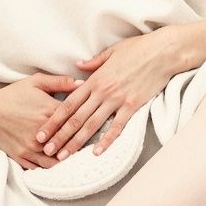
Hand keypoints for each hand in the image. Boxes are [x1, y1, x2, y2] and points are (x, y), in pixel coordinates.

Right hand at [0, 73, 83, 169]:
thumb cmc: (12, 95)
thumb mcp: (36, 82)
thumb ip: (60, 82)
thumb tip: (82, 83)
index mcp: (49, 112)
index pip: (77, 120)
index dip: (87, 123)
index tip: (96, 125)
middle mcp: (43, 133)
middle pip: (69, 142)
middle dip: (81, 144)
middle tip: (91, 145)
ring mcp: (32, 147)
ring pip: (57, 159)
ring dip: (66, 159)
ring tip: (76, 158)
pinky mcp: (22, 156)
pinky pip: (40, 167)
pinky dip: (50, 167)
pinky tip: (58, 165)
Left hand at [35, 29, 181, 160]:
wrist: (163, 52)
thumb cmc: (138, 49)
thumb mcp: (111, 51)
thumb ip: (93, 62)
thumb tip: (77, 66)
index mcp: (94, 80)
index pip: (68, 104)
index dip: (53, 120)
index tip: (43, 133)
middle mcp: (102, 92)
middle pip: (76, 118)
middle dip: (60, 136)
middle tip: (47, 150)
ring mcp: (117, 100)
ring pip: (92, 125)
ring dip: (76, 142)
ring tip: (64, 156)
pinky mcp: (133, 106)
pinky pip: (117, 127)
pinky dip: (106, 141)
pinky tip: (96, 152)